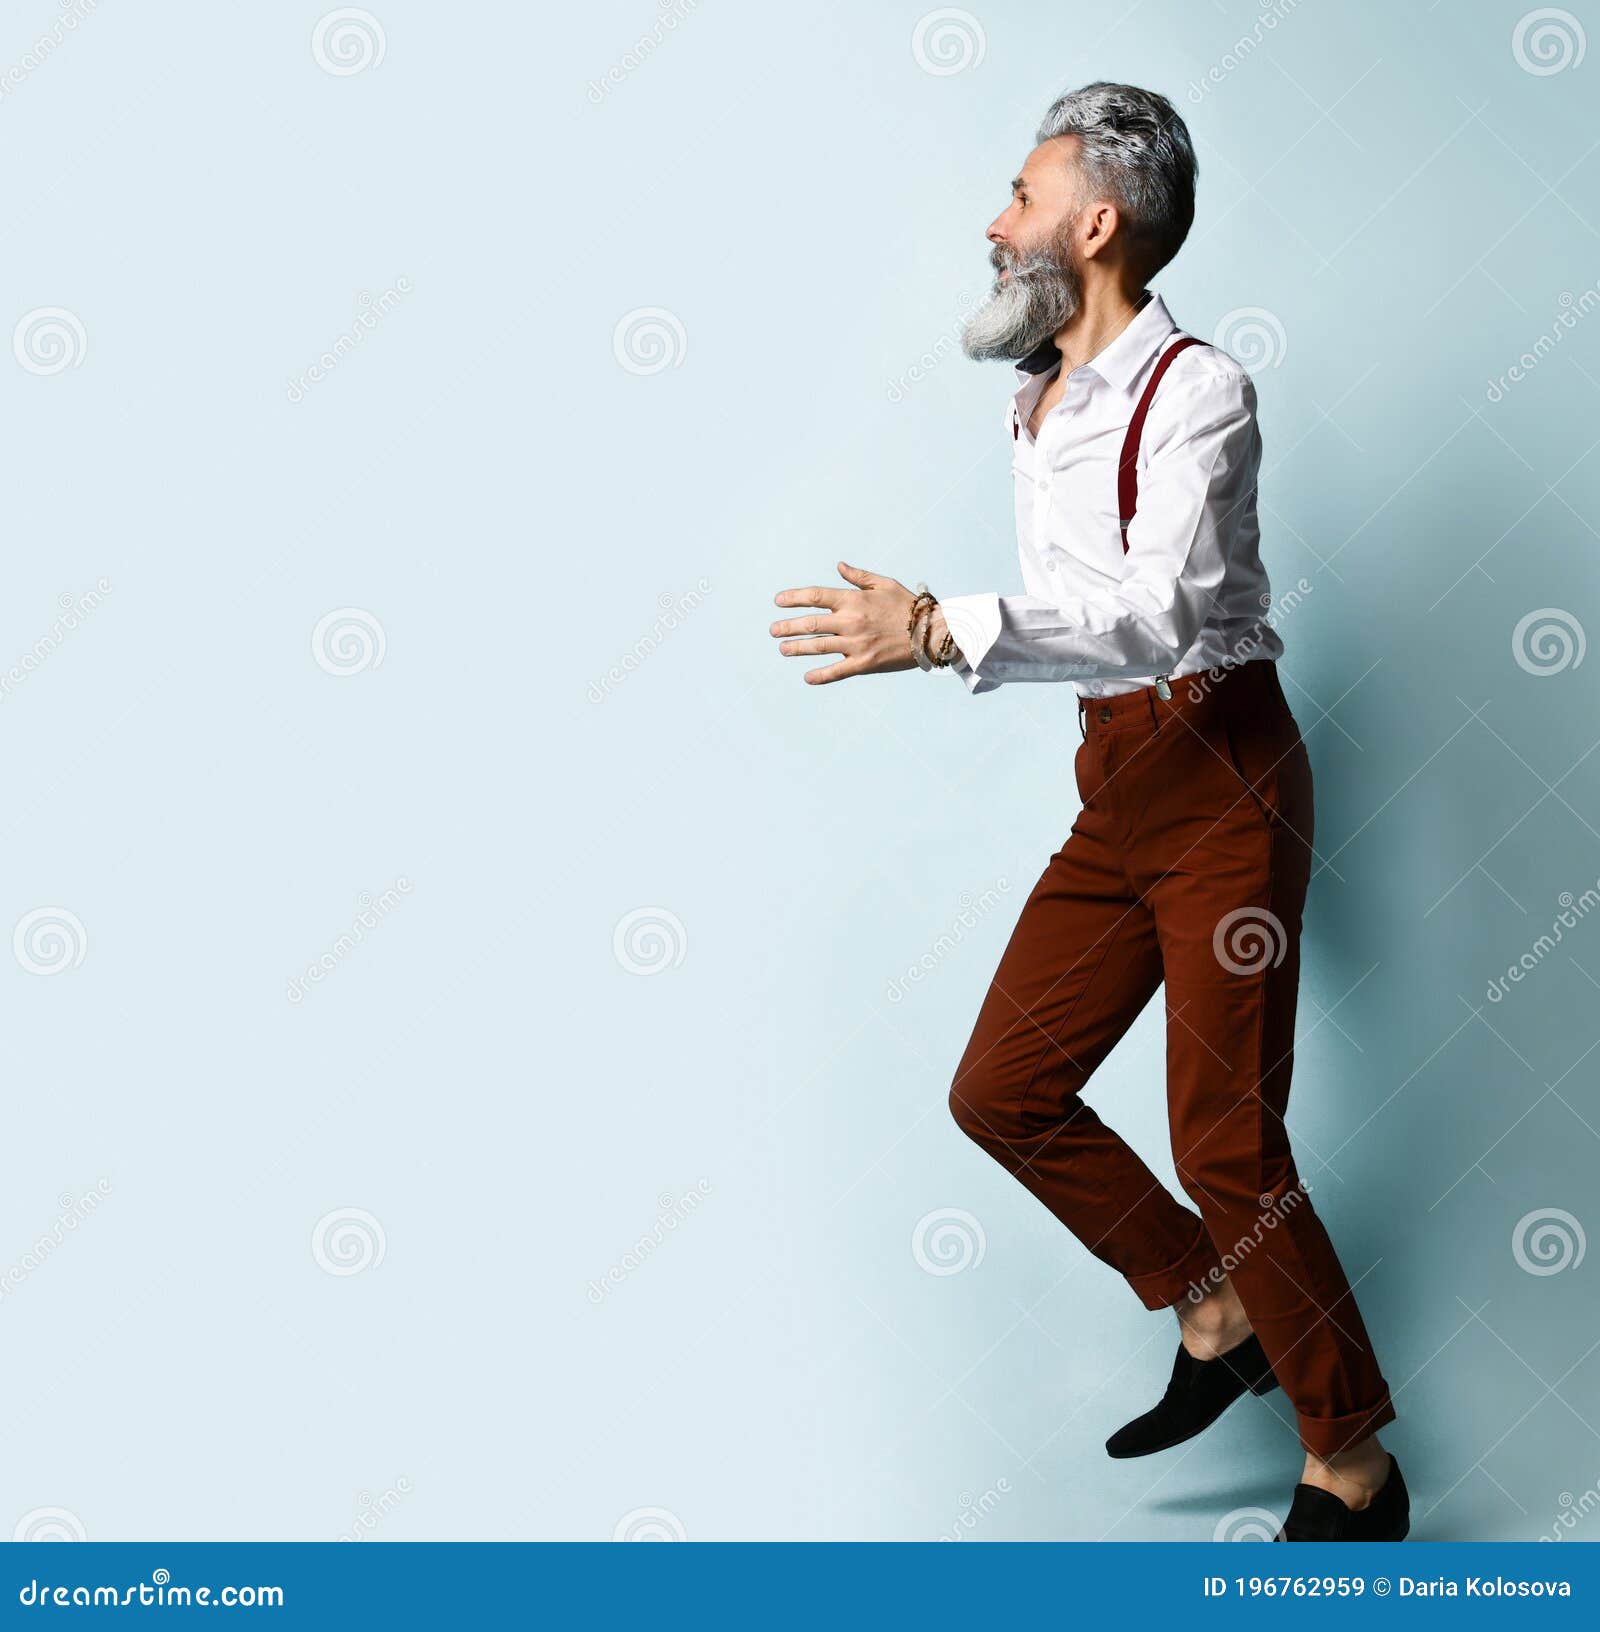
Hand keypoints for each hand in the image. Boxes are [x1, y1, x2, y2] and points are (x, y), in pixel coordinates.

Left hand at [770, 561, 919, 684]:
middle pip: (810, 623)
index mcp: (854, 600)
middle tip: (773, 630)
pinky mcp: (864, 664)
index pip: (815, 596)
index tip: (778, 601)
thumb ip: (858, 577)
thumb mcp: (884, 584)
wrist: (930, 632)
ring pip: (818, 647)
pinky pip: (836, 672)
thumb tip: (838, 566)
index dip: (793, 598)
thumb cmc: (908, 607)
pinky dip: (820, 676)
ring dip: (796, 648)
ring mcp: (856, 644)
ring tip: (783, 649)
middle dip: (787, 626)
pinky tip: (807, 677)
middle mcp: (851, 621)